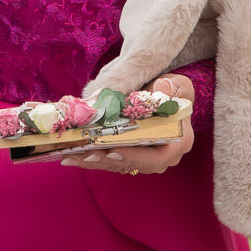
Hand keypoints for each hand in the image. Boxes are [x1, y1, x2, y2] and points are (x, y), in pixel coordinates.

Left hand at [63, 73, 194, 175]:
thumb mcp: (177, 85)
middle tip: (85, 154)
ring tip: (71, 155)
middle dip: (107, 160)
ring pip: (118, 165)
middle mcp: (163, 157)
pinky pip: (110, 160)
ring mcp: (145, 159)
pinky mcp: (129, 157)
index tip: (113, 151)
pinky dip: (91, 157)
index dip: (134, 156)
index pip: (157, 157)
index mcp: (179, 142)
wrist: (161, 94)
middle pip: (133, 164)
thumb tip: (162, 87)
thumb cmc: (171, 91)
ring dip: (94, 161)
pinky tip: (70, 155)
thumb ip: (173, 87)